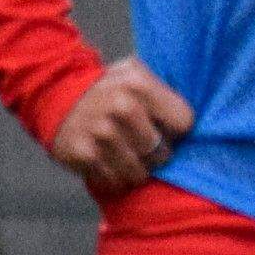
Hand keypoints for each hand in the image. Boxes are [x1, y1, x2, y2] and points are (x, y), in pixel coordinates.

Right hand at [44, 58, 192, 199]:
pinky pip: (114, 182)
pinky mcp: (84, 154)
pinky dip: (113, 177)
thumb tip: (201, 116)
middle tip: (140, 145)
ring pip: (140, 173)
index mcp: (139, 85)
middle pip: (164, 154)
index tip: (163, 127)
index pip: (184, 124)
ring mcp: (101, 132)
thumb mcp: (134, 73)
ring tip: (124, 154)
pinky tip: (106, 161)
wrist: (52, 92)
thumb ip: (163, 91)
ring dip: (135, 169)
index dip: (175, 130)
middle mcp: (121, 107)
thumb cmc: (106, 88)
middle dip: (155, 154)